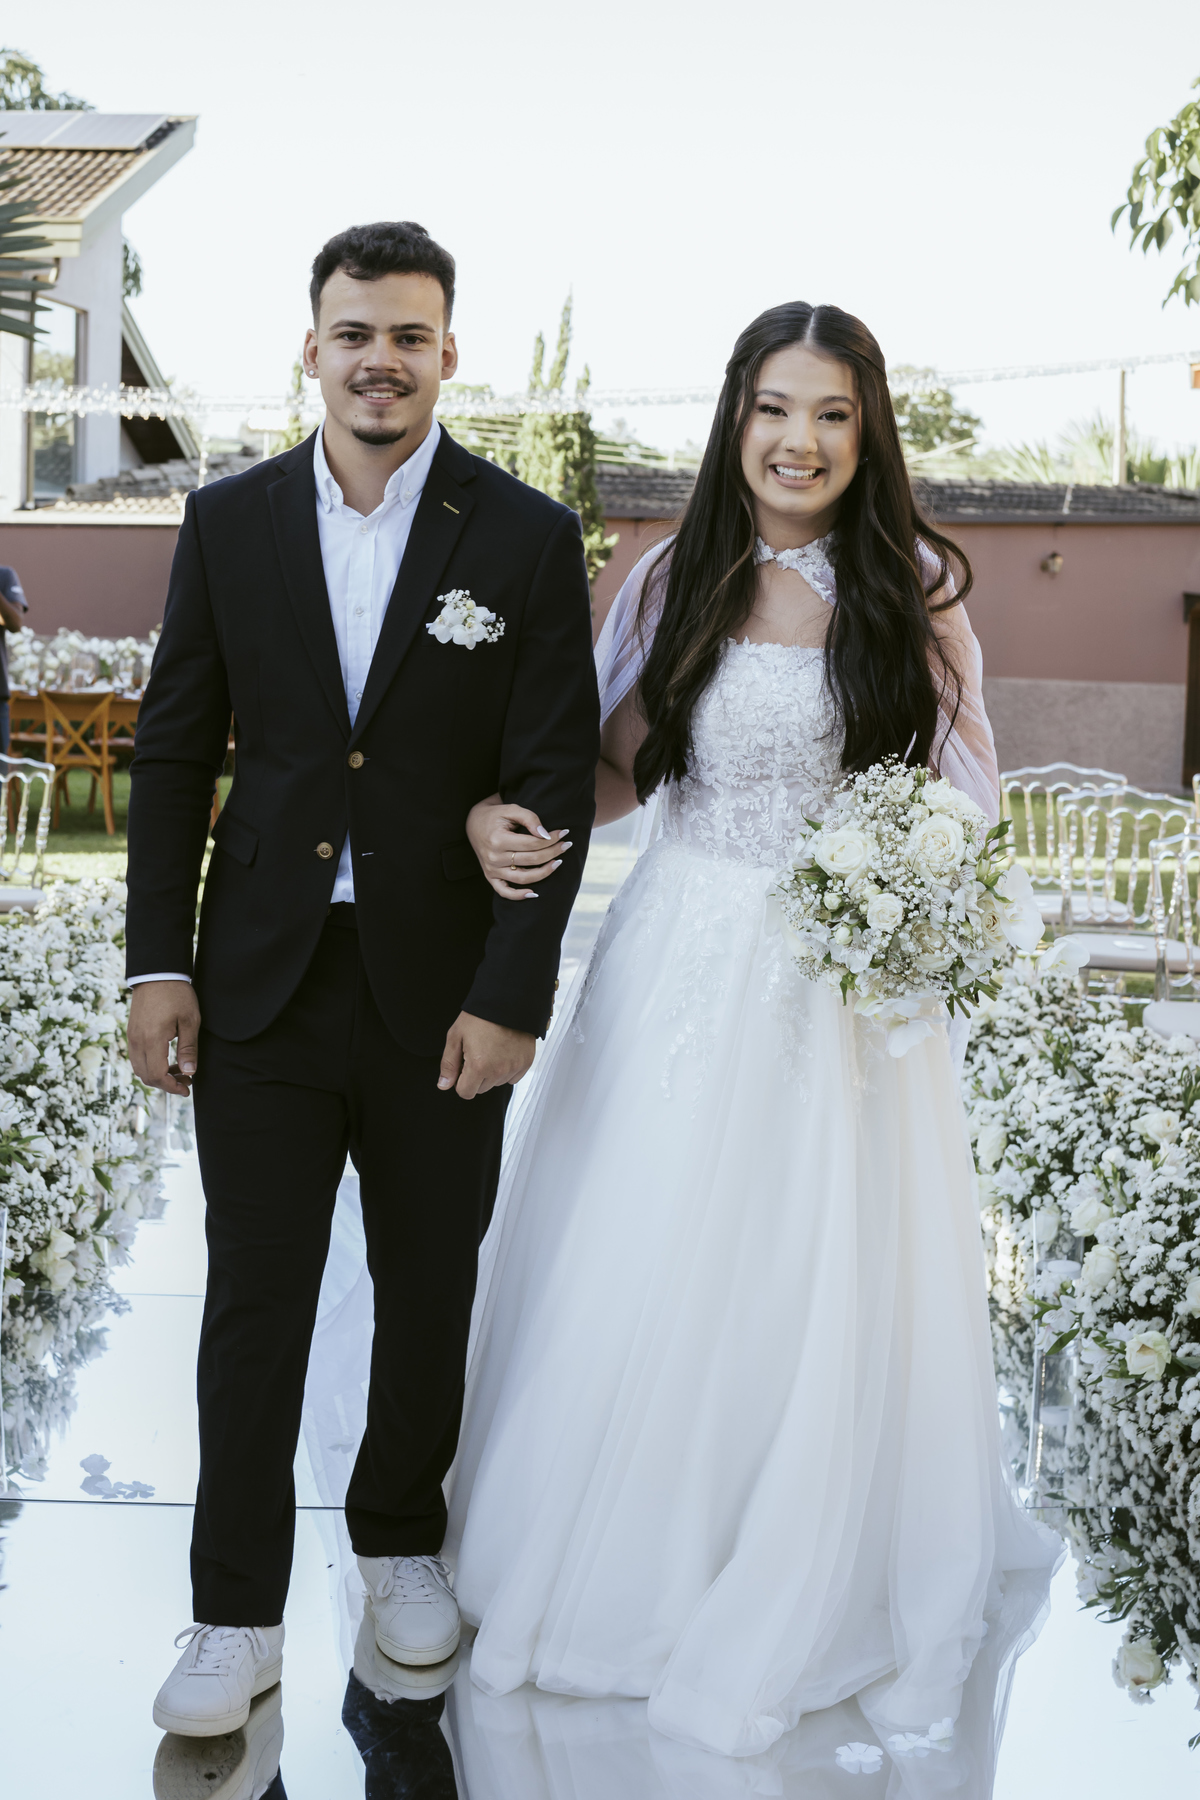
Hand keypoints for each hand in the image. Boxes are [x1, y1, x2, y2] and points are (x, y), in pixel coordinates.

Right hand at [127, 981, 201, 1096]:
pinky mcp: (131, 1032)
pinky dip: (150, 1065)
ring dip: (157, 1075)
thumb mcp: (190, 1020)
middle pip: (146, 1076)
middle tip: (186, 1080)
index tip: (187, 1088)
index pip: (157, 1075)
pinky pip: (137, 1057)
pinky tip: (167, 1060)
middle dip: (166, 1084)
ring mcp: (132, 1036)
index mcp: (152, 1039)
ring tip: (179, 1070)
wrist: (157, 973)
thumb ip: (188, 1048)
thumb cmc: (177, 994)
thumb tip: (189, 1072)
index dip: (172, 1086)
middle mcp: (137, 1041)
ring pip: (139, 1068)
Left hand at [438, 1011, 534, 1098]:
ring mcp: (514, 1067)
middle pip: (481, 1089)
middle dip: (476, 1076)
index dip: (460, 1081)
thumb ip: (449, 1064)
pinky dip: (507, 1069)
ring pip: (497, 1083)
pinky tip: (503, 1052)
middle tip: (477, 1054)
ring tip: (491, 1050)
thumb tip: (444, 1085)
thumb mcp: (456, 1036)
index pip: (466, 1093)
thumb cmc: (480, 1017)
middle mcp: (498, 1071)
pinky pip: (512, 1077)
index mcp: (479, 1066)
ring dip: (492, 1073)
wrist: (507, 1001)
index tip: (463, 1066)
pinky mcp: (526, 1063)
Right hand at [466, 794, 570, 899]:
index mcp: (498, 840)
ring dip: (545, 873)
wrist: (473, 823)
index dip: (551, 839)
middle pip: (532, 860)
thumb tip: (545, 835)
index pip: (532, 844)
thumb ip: (529, 818)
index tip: (564, 833)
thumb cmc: (495, 815)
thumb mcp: (511, 809)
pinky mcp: (490, 876)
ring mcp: (492, 870)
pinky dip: (518, 896)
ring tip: (558, 863)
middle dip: (553, 852)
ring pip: (523, 878)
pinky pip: (504, 891)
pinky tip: (535, 894)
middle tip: (567, 845)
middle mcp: (494, 857)